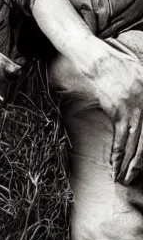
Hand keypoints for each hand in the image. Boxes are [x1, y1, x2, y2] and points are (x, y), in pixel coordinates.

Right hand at [86, 40, 142, 184]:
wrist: (101, 60)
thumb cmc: (122, 67)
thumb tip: (142, 120)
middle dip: (140, 165)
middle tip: (134, 179)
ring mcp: (133, 111)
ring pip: (134, 145)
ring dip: (128, 165)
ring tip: (124, 179)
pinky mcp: (117, 112)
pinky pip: (119, 138)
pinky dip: (117, 153)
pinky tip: (114, 165)